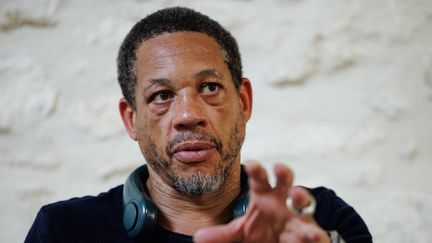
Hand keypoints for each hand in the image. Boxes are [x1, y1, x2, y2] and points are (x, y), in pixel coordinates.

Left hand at [194, 163, 329, 242]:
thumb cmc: (263, 232)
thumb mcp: (241, 233)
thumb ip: (223, 235)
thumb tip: (198, 237)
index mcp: (264, 196)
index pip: (259, 179)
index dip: (256, 170)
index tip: (251, 165)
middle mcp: (283, 201)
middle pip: (285, 181)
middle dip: (283, 173)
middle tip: (279, 168)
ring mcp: (298, 216)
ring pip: (303, 201)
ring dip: (301, 196)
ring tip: (296, 195)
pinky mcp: (310, 232)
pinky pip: (315, 231)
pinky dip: (316, 233)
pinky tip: (315, 235)